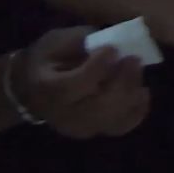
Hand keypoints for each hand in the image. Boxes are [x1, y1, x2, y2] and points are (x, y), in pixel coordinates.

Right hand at [12, 26, 149, 138]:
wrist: (31, 89)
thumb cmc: (47, 59)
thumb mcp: (57, 41)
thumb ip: (83, 42)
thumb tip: (113, 42)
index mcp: (49, 89)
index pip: (76, 85)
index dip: (98, 67)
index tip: (112, 48)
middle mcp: (64, 115)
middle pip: (99, 106)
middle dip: (122, 81)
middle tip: (134, 59)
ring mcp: (80, 128)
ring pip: (113, 119)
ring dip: (132, 93)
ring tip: (137, 71)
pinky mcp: (94, 131)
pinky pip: (121, 127)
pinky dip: (137, 110)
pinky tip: (142, 92)